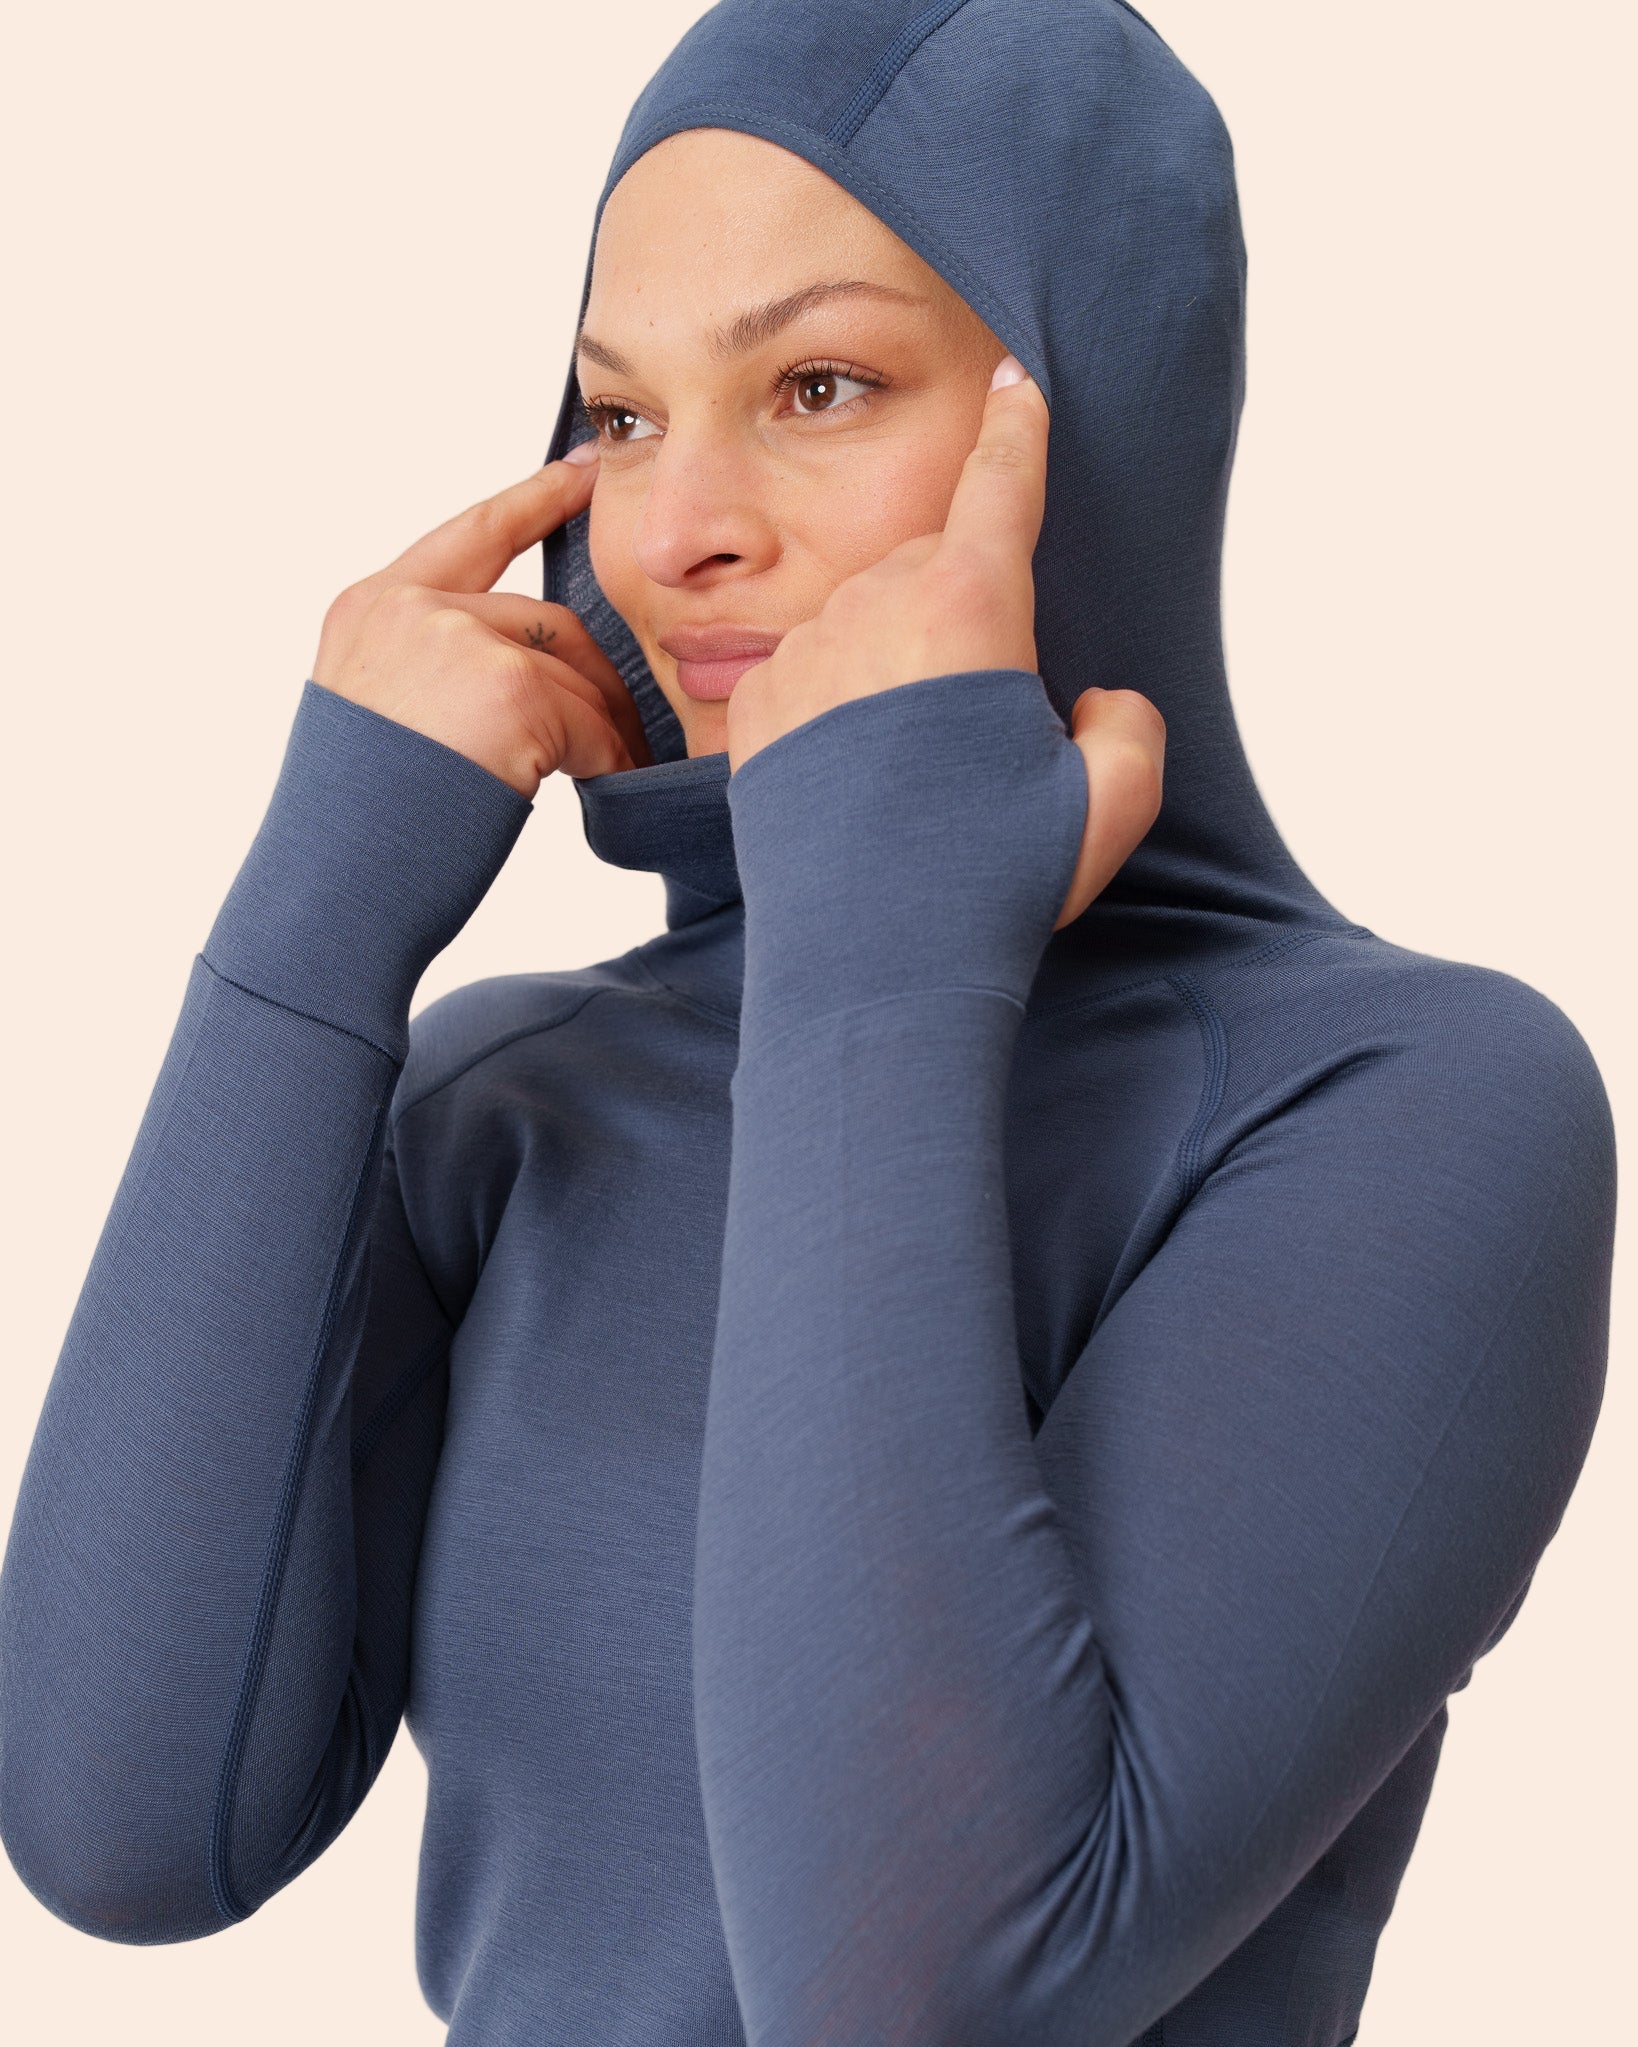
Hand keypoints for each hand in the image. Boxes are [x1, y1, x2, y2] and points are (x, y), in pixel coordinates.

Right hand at [313, 451, 650, 796]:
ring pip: (571, 672)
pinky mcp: (507, 688)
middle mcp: (409, 607)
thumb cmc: (356, 826)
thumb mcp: (376, 717)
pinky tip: (598, 789)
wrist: (333, 885)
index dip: (532, 502)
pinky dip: (604, 762)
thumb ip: (434, 668)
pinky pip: (589, 723)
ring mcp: (457, 640)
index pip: (470, 533)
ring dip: (600, 727)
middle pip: (543, 618)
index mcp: (371, 607)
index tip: (578, 472)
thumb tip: (528, 670)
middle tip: (622, 731)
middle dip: (590, 679)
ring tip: (610, 771)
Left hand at [725, 358, 1164, 926]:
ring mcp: (806, 651)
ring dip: (892, 664)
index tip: (1017, 376)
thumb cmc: (993, 880)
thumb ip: (1128, 726)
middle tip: (974, 731)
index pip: (1002, 483)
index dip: (1018, 427)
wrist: (868, 960)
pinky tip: (854, 776)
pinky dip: (836, 703)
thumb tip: (1090, 703)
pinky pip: (808, 673)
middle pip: (933, 568)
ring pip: (864, 620)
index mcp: (973, 605)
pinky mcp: (754, 706)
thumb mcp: (1110, 805)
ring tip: (908, 771)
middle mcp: (879, 603)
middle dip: (960, 620)